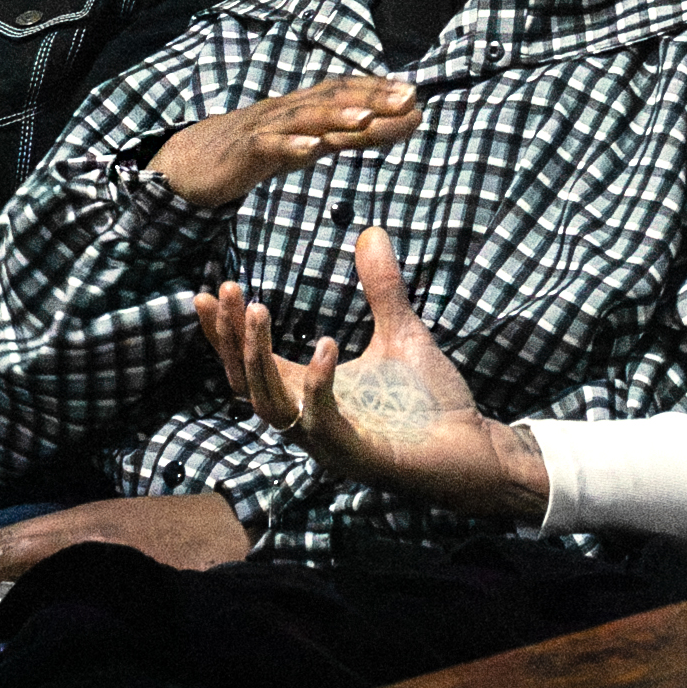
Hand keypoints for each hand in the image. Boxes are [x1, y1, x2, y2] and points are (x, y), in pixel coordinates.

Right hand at [0, 492, 249, 619]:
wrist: (242, 517)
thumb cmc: (206, 558)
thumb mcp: (160, 585)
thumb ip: (115, 595)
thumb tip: (63, 619)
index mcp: (90, 536)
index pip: (14, 551)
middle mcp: (84, 520)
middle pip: (10, 538)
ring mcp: (94, 516)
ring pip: (26, 534)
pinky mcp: (106, 520)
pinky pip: (44, 534)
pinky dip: (13, 551)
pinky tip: (5, 570)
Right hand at [148, 77, 421, 208]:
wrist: (189, 163)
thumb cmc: (255, 151)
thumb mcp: (305, 144)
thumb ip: (346, 135)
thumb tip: (391, 124)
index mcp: (303, 108)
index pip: (345, 92)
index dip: (379, 91)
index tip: (416, 95)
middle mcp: (287, 110)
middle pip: (331, 98)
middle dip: (371, 97)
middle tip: (408, 98)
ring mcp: (264, 128)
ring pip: (303, 117)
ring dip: (336, 116)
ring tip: (367, 117)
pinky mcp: (243, 151)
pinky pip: (267, 146)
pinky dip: (290, 146)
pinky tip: (311, 149)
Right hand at [194, 226, 547, 521]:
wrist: (474, 448)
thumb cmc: (432, 402)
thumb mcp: (402, 332)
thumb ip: (382, 289)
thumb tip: (372, 232)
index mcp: (309, 395)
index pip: (249, 366)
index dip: (226, 333)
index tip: (212, 291)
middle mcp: (308, 422)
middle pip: (245, 383)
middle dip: (231, 337)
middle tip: (226, 290)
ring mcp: (328, 443)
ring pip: (270, 404)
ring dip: (258, 357)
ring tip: (259, 309)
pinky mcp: (356, 456)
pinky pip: (322, 423)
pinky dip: (318, 384)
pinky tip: (326, 344)